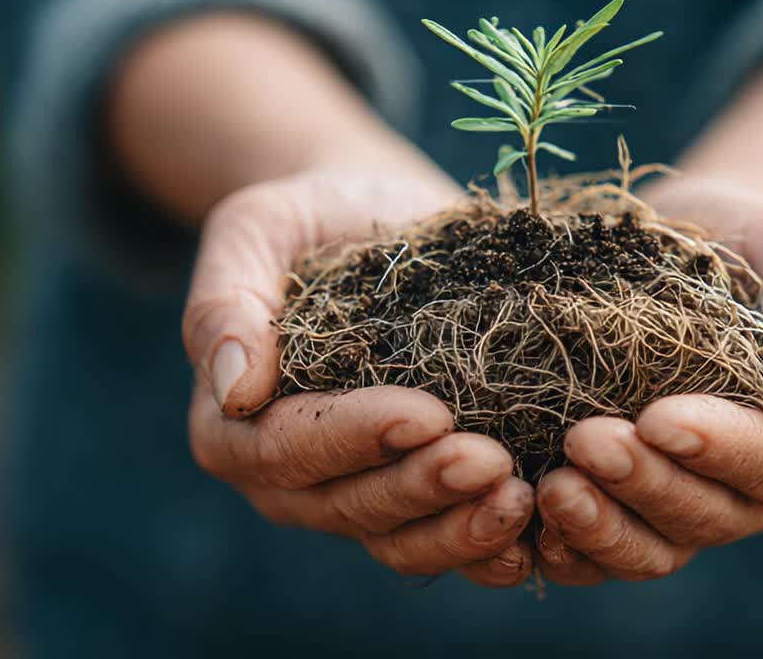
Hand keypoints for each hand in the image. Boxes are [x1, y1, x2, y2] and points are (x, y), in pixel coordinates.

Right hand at [182, 168, 535, 587]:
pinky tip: (536, 532)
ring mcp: (354, 494)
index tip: (428, 413)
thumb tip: (233, 391)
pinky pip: (445, 542)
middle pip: (348, 504)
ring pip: (399, 539)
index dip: (356, 438)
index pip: (286, 448)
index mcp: (233, 423)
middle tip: (492, 462)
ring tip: (521, 498)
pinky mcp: (416, 496)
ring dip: (460, 528)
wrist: (379, 219)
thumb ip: (226, 302)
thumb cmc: (312, 217)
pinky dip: (487, 546)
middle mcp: (289, 477)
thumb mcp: (258, 228)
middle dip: (421, 487)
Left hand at [534, 181, 762, 583]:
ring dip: (602, 528)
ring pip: (656, 548)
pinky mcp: (637, 509)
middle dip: (645, 484)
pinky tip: (531, 525)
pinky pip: (608, 553)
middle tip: (583, 441)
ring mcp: (698, 507)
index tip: (657, 417)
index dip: (718, 448)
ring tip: (551, 489)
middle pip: (710, 515)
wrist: (700, 243)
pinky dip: (572, 550)